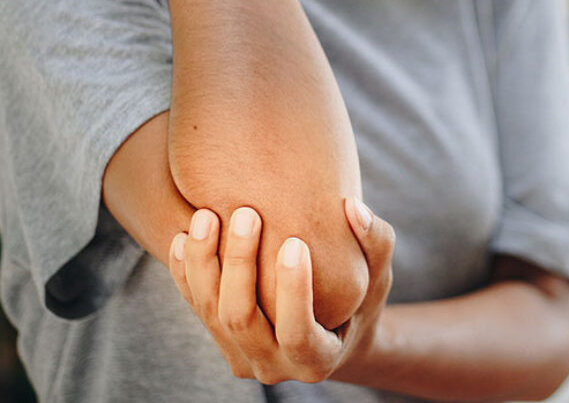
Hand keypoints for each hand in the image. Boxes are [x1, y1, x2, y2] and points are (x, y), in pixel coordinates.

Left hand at [167, 199, 394, 383]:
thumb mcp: (379, 276)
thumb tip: (352, 207)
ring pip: (211, 314)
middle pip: (241, 320)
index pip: (298, 332)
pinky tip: (183, 237)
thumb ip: (376, 241)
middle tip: (245, 215)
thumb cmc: (362, 299)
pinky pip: (196, 309)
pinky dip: (185, 274)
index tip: (294, 241)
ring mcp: (243, 357)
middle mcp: (274, 367)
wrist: (332, 333)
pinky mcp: (222, 342)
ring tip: (206, 216)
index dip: (293, 290)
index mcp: (318, 360)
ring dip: (205, 264)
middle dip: (239, 265)